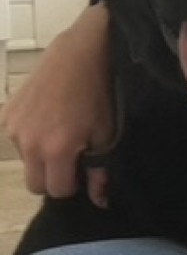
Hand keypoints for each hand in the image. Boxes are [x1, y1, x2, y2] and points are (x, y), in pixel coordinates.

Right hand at [3, 5, 114, 201]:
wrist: (80, 53)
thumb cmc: (99, 94)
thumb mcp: (108, 134)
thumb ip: (101, 171)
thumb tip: (100, 201)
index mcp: (55, 150)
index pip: (57, 191)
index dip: (74, 184)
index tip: (83, 170)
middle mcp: (28, 142)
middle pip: (35, 184)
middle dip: (54, 178)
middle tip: (72, 157)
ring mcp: (13, 127)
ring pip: (25, 162)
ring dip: (41, 158)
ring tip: (61, 133)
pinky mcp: (6, 114)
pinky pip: (17, 141)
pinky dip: (31, 139)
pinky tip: (48, 120)